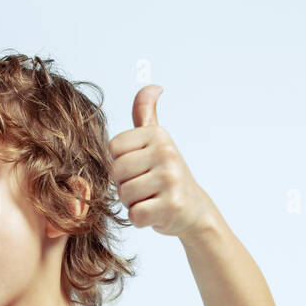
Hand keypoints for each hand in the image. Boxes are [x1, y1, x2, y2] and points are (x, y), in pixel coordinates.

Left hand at [107, 85, 213, 237]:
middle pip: (116, 173)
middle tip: (145, 187)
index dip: (120, 165)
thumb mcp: (156, 142)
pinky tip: (155, 213)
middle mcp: (166, 152)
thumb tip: (152, 86)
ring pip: (124, 195)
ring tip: (151, 199)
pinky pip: (136, 215)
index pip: (112, 149)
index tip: (139, 169)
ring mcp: (171, 179)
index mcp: (157, 135)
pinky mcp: (172, 205)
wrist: (193, 210)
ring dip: (133, 203)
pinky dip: (141, 220)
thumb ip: (146, 116)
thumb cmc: (167, 176)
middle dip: (125, 186)